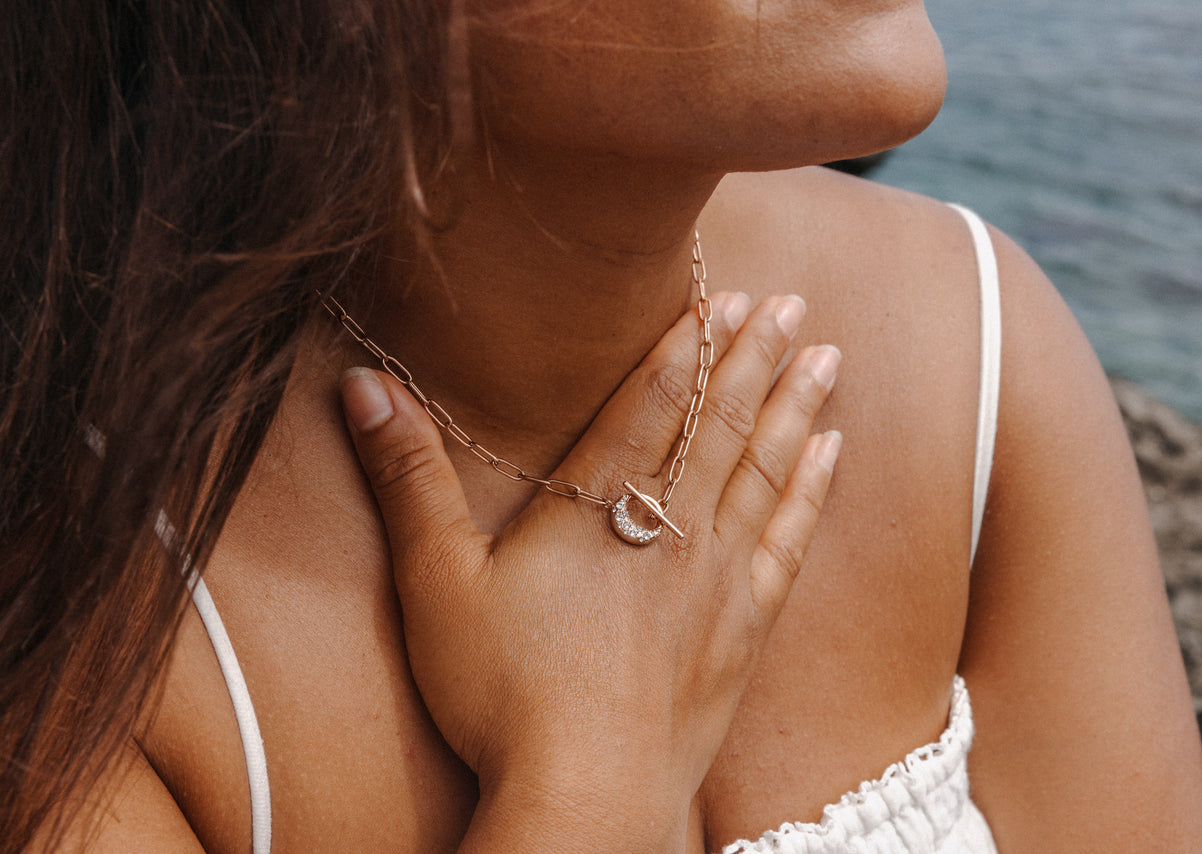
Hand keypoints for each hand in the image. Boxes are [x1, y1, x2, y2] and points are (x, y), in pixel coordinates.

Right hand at [339, 293, 840, 850]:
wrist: (586, 795)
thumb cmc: (501, 692)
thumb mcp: (435, 581)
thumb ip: (407, 477)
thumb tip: (361, 384)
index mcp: (598, 505)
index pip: (654, 402)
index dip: (688, 344)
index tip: (723, 296)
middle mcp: (670, 527)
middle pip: (721, 422)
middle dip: (756, 356)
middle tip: (791, 301)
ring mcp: (717, 576)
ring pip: (767, 468)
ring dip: (796, 406)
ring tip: (826, 354)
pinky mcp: (744, 627)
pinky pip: (791, 539)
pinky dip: (812, 490)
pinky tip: (832, 452)